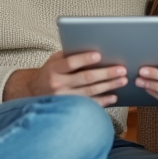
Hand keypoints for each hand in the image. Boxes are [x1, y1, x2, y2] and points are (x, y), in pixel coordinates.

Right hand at [4, 51, 128, 106]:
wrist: (34, 91)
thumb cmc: (50, 71)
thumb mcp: (55, 60)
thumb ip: (70, 55)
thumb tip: (94, 49)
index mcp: (54, 69)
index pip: (70, 63)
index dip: (84, 59)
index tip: (99, 55)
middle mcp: (58, 84)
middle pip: (85, 78)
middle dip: (106, 73)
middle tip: (122, 69)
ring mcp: (64, 98)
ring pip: (90, 91)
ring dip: (108, 86)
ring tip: (123, 80)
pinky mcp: (69, 109)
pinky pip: (89, 105)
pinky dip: (103, 101)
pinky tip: (114, 96)